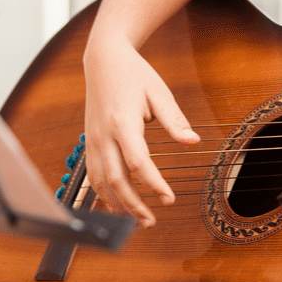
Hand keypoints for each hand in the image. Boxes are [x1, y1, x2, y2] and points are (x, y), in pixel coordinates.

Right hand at [82, 35, 198, 225]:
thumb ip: (175, 120)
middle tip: (152, 221)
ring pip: (100, 181)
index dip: (154, 184)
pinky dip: (103, 193)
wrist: (104, 60)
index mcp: (123, 122)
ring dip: (117, 204)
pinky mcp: (89, 142)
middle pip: (116, 179)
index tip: (169, 199)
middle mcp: (103, 134)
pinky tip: (117, 204)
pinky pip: (93, 174)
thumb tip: (193, 142)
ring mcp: (92, 140)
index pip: (138, 162)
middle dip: (133, 204)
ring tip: (136, 219)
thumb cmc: (134, 74)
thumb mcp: (159, 93)